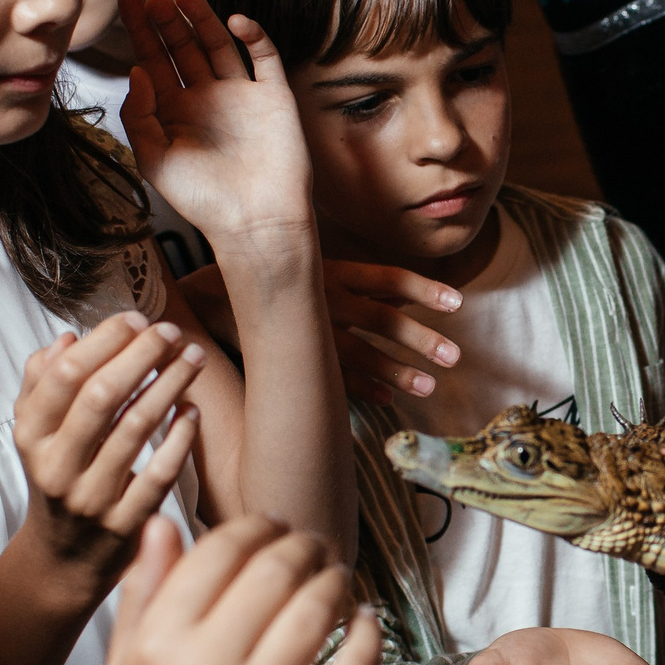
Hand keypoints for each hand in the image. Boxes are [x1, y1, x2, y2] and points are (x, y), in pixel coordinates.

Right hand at [12, 313, 204, 601]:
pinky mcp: (126, 524)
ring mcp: (92, 498)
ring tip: (193, 357)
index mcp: (31, 437)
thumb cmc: (58, 477)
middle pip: (101, 396)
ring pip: (136, 428)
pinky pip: (160, 473)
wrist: (62, 559)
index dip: (104, 341)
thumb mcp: (35, 435)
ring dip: (170, 384)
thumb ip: (41, 384)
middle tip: (171, 331)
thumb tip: (67, 338)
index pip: (64, 376)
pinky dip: (180, 437)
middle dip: (141, 355)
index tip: (136, 319)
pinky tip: (192, 410)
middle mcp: (57, 467)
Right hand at [89, 516, 382, 664]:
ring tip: (336, 578)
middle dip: (302, 546)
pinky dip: (367, 637)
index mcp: (154, 648)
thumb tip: (161, 523)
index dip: (254, 527)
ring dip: (335, 582)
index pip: (217, 552)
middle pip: (273, 572)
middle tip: (313, 547)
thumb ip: (142, 596)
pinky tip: (365, 623)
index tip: (270, 528)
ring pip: (315, 613)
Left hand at [119, 0, 313, 251]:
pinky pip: (264, 58)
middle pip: (182, 48)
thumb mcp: (154, 160)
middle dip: (167, 21)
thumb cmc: (203, 200)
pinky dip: (253, 36)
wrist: (255, 222)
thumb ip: (139, 114)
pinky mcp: (274, 97)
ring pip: (219, 45)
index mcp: (175, 112)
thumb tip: (136, 70)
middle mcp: (206, 98)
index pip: (153, 61)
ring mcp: (241, 95)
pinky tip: (235, 21)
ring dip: (203, 20)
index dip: (140, 30)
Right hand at [178, 258, 461, 402]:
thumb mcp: (313, 265)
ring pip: (360, 353)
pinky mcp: (292, 354)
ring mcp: (307, 328)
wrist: (206, 293)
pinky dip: (362, 388)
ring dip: (396, 370)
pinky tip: (389, 400)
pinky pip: (332, 375)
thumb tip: (401, 294)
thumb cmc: (272, 273)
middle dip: (418, 338)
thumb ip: (354, 280)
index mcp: (332, 270)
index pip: (387, 278)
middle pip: (380, 319)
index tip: (457, 303)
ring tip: (429, 387)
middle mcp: (324, 297)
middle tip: (455, 356)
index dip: (422, 289)